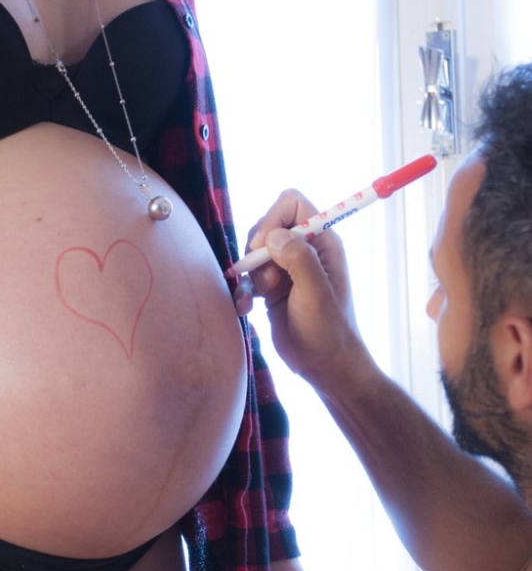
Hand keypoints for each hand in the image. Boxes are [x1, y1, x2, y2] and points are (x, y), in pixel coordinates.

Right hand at [236, 189, 365, 389]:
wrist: (324, 367)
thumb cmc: (328, 332)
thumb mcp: (315, 295)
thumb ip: (299, 260)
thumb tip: (274, 237)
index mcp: (322, 242)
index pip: (292, 203)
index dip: (272, 219)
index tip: (264, 248)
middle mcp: (304, 249)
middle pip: (267, 225)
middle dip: (258, 251)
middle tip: (268, 282)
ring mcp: (287, 268)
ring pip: (254, 251)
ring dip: (250, 274)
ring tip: (259, 298)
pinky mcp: (272, 288)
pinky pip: (248, 276)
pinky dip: (243, 291)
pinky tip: (246, 310)